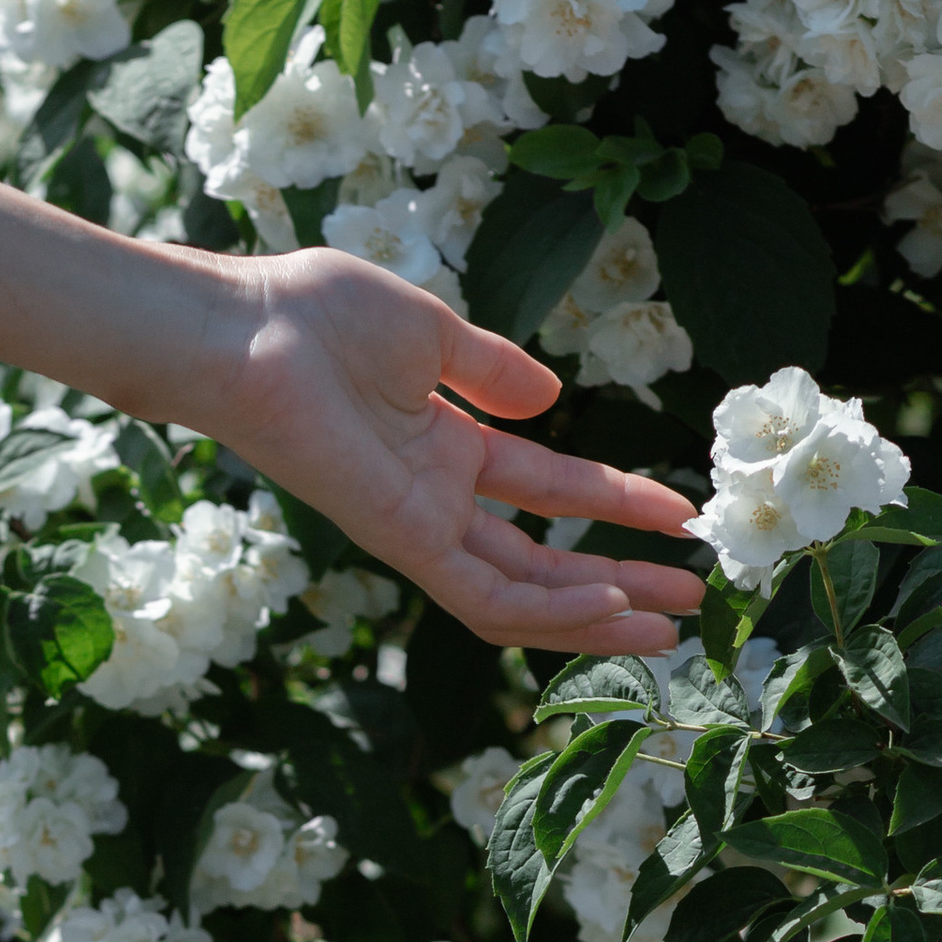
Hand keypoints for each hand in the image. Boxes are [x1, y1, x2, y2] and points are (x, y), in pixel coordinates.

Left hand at [157, 245, 706, 653]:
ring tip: (668, 626)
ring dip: (596, 614)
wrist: (248, 333)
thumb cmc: (317, 315)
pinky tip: (608, 608)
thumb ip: (491, 371)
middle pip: (544, 560)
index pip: (547, 491)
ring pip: (522, 597)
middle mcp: (436, 498)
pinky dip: (547, 612)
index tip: (678, 512)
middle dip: (619, 578)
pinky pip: (486, 596)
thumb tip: (551, 399)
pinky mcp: (403, 543)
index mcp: (444, 447)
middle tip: (693, 591)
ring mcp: (420, 528)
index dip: (614, 503)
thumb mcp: (430, 333)